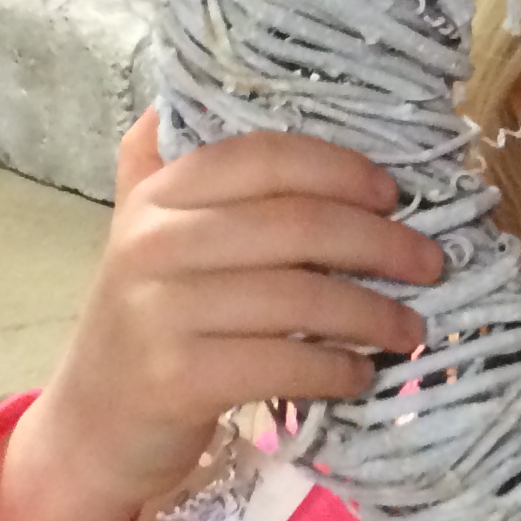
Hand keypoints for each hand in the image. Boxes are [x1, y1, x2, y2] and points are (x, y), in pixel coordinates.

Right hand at [0, 116, 444, 520]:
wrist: (91, 428)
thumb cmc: (148, 325)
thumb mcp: (150, 235)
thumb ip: (186, 170)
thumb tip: (262, 92)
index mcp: (156, 195)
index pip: (265, 157)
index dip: (341, 169)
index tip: (395, 194)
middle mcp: (152, 243)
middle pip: (297, 225)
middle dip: (382, 243)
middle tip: (430, 264)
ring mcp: (161, 312)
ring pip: (301, 298)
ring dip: (374, 314)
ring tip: (413, 328)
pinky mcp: (177, 380)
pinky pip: (286, 365)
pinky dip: (339, 370)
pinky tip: (361, 373)